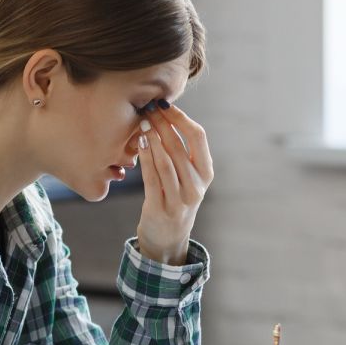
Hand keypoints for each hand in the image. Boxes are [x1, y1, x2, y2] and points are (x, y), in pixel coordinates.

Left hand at [135, 100, 214, 265]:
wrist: (168, 239)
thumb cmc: (176, 199)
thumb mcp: (188, 178)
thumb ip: (183, 153)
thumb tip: (167, 115)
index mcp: (206, 174)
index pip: (198, 137)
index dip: (180, 118)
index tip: (164, 105)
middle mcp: (197, 186)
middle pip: (179, 146)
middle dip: (162, 124)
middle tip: (147, 109)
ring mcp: (180, 199)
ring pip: (166, 161)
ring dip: (152, 137)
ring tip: (142, 121)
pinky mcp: (160, 208)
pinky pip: (152, 177)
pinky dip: (145, 157)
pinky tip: (139, 142)